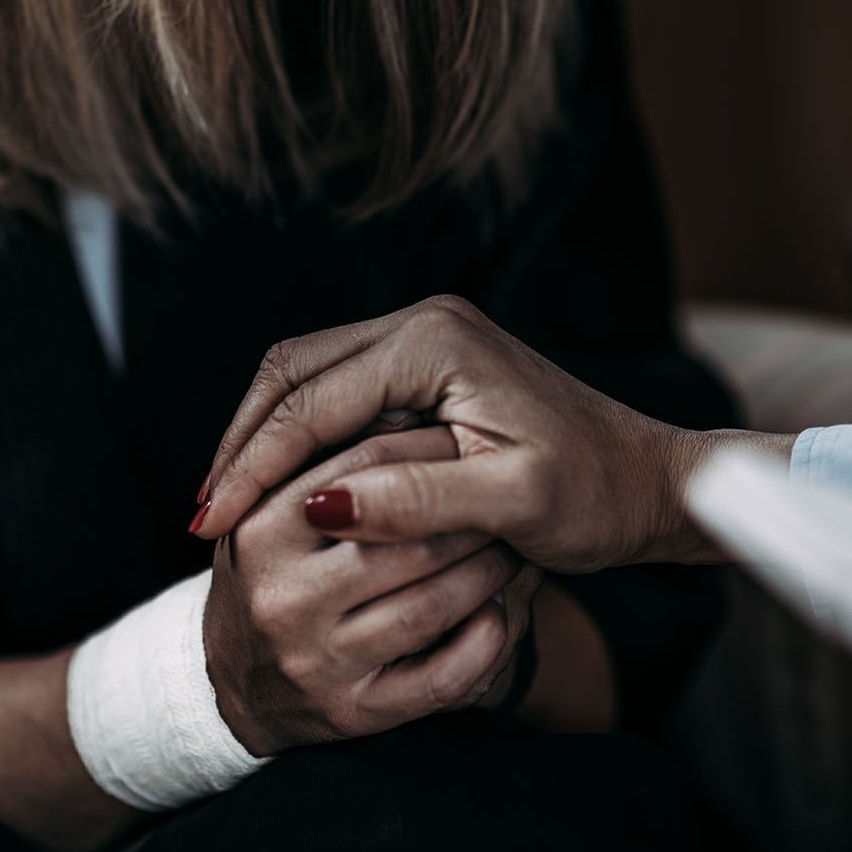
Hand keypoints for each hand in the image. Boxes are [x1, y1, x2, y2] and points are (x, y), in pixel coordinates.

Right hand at [193, 296, 769, 571]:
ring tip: (225, 509)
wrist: (649, 481)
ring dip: (262, 440)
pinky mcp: (426, 368)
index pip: (311, 398)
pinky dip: (296, 439)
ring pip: (305, 378)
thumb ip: (418, 499)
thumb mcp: (513, 504)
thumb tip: (319, 506)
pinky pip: (335, 393)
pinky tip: (279, 493)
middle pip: (292, 373)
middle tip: (203, 520)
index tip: (210, 526)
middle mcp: (423, 325)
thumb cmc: (595, 495)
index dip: (253, 465)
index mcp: (436, 341)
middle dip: (241, 445)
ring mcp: (423, 341)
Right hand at [202, 427, 535, 755]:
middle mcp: (278, 596)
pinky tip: (505, 612)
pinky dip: (486, 643)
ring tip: (514, 540)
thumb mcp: (282, 506)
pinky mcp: (349, 714)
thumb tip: (396, 416)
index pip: (356, 465)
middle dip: (461, 513)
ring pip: (430, 606)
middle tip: (505, 486)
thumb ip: (339, 463)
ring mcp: (313, 662)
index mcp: (260, 527)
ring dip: (486, 572)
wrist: (230, 690)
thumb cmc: (273, 568)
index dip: (421, 448)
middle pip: (400, 540)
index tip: (471, 437)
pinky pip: (440, 681)